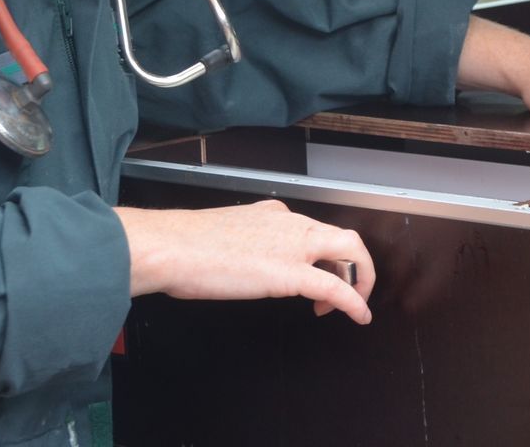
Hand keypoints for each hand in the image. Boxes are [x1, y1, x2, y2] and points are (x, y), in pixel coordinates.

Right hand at [116, 200, 376, 322]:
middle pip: (342, 237)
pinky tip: (359, 315)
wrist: (170, 247)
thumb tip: (239, 262)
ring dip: (358, 279)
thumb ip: (241, 243)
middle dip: (353, 264)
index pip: (313, 229)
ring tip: (354, 303)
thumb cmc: (183, 246)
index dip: (323, 255)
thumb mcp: (221, 234)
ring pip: (349, 251)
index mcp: (271, 213)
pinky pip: (337, 287)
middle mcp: (288, 223)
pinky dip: (354, 301)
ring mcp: (293, 246)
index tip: (316, 272)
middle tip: (348, 288)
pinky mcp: (291, 273)